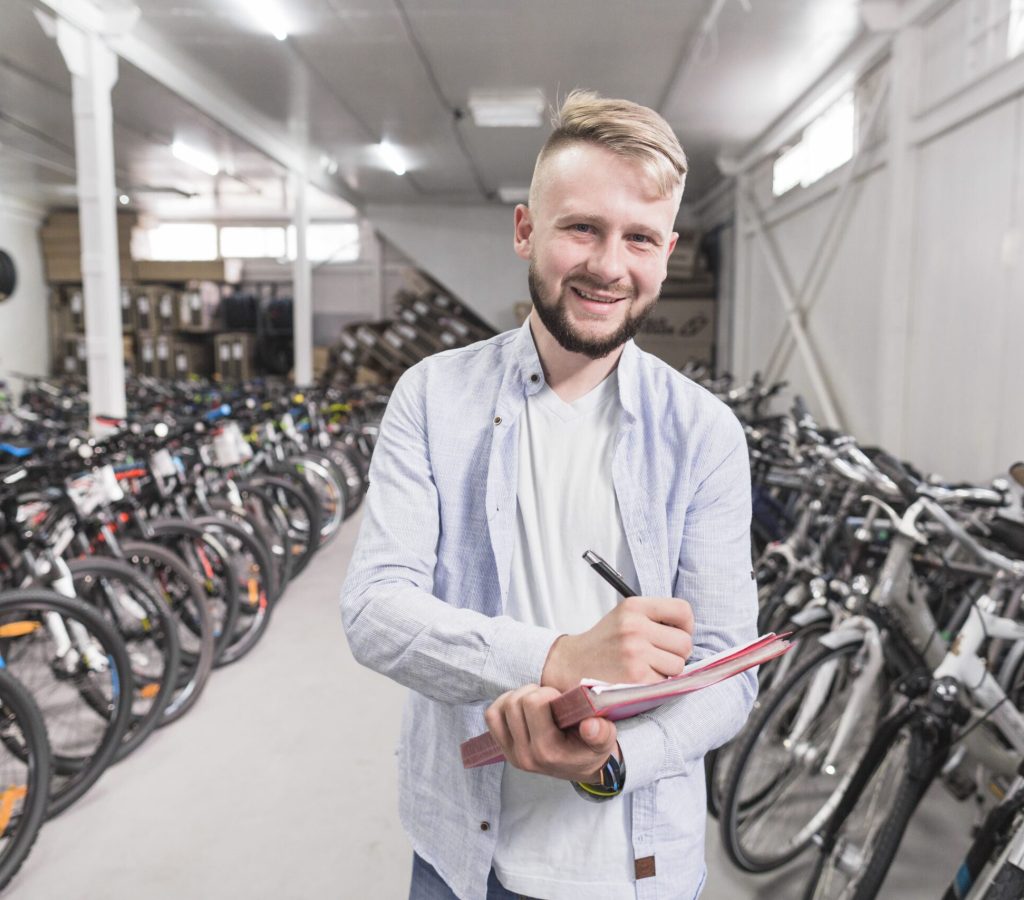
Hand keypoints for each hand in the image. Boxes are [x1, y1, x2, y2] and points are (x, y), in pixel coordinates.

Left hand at [484, 684, 618, 781]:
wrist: (581, 768)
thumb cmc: (591, 749)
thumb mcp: (605, 742)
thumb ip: (601, 733)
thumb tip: (590, 725)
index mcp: (548, 751)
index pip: (533, 704)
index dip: (548, 693)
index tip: (560, 699)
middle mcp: (526, 756)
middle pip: (514, 703)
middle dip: (533, 692)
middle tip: (549, 699)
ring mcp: (512, 754)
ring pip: (500, 708)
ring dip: (518, 697)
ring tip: (536, 702)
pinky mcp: (504, 749)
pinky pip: (491, 717)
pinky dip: (503, 705)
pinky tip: (522, 707)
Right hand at [540, 596, 693, 691]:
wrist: (571, 664)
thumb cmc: (605, 643)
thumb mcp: (625, 617)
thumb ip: (654, 617)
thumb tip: (690, 632)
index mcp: (634, 606)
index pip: (683, 610)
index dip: (686, 626)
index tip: (676, 635)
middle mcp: (634, 626)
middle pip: (685, 643)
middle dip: (676, 653)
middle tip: (658, 657)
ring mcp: (635, 652)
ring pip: (678, 666)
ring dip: (667, 672)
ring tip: (646, 668)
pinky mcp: (635, 678)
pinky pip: (665, 683)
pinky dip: (655, 685)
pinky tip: (638, 680)